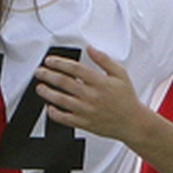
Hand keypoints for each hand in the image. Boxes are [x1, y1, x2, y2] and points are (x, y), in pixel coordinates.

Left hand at [35, 45, 149, 141]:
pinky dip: (54, 113)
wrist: (132, 123)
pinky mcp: (84, 123)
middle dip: (48, 75)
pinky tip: (50, 107)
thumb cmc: (127, 100)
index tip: (50, 61)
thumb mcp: (120, 74)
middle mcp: (91, 96)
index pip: (75, 69)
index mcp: (99, 82)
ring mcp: (86, 110)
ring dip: (47, 92)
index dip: (59, 63)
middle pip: (64, 82)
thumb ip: (104, 60)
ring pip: (61, 100)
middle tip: (40, 71)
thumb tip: (91, 49)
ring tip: (40, 87)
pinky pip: (64, 118)